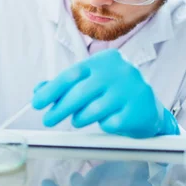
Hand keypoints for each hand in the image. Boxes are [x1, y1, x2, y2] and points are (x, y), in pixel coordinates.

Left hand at [32, 49, 178, 137]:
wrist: (148, 109)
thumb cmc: (112, 93)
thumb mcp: (89, 82)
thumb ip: (64, 85)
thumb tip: (38, 91)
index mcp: (105, 60)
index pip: (72, 74)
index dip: (51, 90)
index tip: (36, 103)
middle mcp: (121, 72)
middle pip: (81, 92)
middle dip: (60, 108)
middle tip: (47, 120)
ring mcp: (132, 91)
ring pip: (94, 110)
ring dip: (79, 118)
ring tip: (78, 120)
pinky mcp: (139, 112)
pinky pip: (110, 124)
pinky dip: (102, 125)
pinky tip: (107, 121)